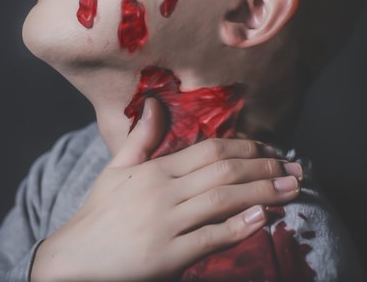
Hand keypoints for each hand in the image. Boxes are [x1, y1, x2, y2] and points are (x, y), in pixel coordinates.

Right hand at [30, 98, 301, 281]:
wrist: (70, 262)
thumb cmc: (97, 216)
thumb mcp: (115, 171)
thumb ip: (141, 138)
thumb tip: (156, 103)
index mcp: (153, 170)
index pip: (209, 150)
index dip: (246, 149)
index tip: (271, 151)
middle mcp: (161, 192)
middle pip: (223, 171)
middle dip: (264, 168)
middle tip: (296, 169)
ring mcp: (163, 224)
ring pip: (221, 200)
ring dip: (263, 193)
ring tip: (292, 190)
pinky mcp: (165, 256)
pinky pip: (208, 238)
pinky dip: (237, 227)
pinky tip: (262, 219)